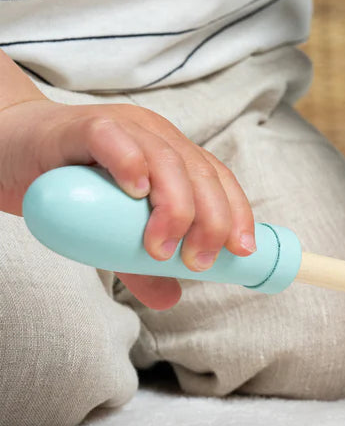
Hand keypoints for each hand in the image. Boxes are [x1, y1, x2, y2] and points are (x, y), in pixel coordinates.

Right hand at [0, 98, 254, 309]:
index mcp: (173, 155)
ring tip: (161, 248)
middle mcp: (156, 136)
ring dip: (174, 206)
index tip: (241, 252)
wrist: (8, 151)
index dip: (237, 213)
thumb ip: (139, 263)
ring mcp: (123, 128)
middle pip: (200, 174)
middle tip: (197, 263)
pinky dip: (130, 163)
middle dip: (210, 221)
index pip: (218, 180)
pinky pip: (114, 140)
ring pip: (166, 160)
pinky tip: (136, 191)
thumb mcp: (111, 232)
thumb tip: (172, 298)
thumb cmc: (69, 189)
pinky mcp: (84, 127)